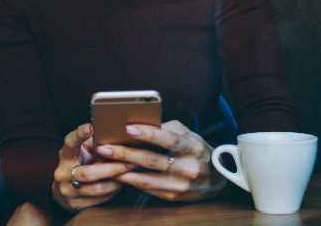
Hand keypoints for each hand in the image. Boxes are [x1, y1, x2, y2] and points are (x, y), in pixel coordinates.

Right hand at [51, 123, 136, 211]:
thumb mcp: (82, 150)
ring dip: (117, 180)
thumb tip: (116, 130)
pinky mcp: (75, 205)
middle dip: (112, 168)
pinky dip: (114, 190)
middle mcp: (63, 174)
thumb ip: (94, 142)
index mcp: (66, 155)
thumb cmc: (80, 162)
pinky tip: (123, 182)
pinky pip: (101, 199)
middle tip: (130, 161)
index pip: (70, 143)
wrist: (63, 190)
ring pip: (98, 189)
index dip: (80, 134)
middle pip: (89, 173)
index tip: (92, 126)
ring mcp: (68, 192)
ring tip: (130, 171)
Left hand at [96, 120, 227, 201]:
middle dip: (125, 152)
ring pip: (146, 178)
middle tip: (105, 147)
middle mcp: (187, 167)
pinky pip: (147, 188)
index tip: (128, 127)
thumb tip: (142, 124)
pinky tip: (117, 173)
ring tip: (104, 161)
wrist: (215, 178)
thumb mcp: (188, 134)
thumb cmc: (195, 150)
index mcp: (192, 147)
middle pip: (152, 160)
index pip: (168, 139)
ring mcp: (180, 184)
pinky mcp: (172, 196)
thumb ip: (167, 128)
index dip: (148, 133)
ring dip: (122, 170)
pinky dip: (130, 180)